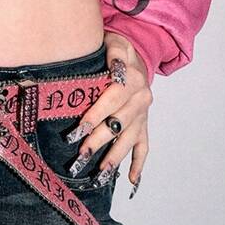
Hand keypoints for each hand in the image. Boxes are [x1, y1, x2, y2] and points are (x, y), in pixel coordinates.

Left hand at [71, 31, 151, 194]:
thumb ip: (114, 53)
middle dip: (99, 140)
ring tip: (99, 174)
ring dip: (114, 157)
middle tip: (81, 154)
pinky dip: (139, 165)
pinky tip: (130, 181)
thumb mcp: (116, 43)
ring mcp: (143, 115)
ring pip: (128, 140)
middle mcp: (141, 99)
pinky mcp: (144, 126)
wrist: (137, 56)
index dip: (97, 113)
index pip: (113, 99)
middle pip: (118, 123)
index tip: (80, 127)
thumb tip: (114, 66)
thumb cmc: (118, 49)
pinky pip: (144, 147)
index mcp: (132, 79)